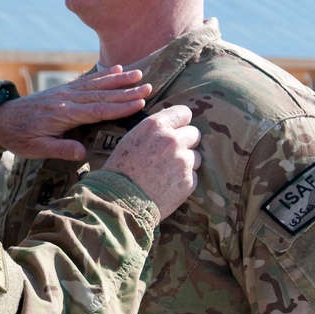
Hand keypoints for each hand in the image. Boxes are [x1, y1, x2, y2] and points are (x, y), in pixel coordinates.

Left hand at [0, 66, 151, 160]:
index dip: (119, 107)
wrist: (0, 120)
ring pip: (96, 85)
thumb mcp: (36, 149)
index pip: (96, 110)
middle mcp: (66, 99)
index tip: (139, 103)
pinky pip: (86, 81)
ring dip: (118, 79)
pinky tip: (116, 69)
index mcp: (63, 114)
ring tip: (138, 73)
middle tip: (148, 85)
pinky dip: (103, 75)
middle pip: (101, 94)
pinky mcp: (63, 90)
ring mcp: (65, 92)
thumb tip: (83, 153)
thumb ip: (60, 148)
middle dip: (125, 90)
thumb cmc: (19, 137)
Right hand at [103, 105, 200, 221]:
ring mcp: (183, 160)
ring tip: (167, 172)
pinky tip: (168, 185)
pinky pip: (193, 176)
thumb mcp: (130, 140)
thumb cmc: (119, 170)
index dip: (181, 121)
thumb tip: (168, 127)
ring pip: (195, 156)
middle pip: (194, 133)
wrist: (119, 200)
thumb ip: (152, 131)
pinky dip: (184, 180)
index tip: (178, 128)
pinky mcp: (189, 181)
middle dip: (185, 142)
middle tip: (171, 153)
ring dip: (186, 162)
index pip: (184, 112)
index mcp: (156, 125)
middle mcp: (173, 139)